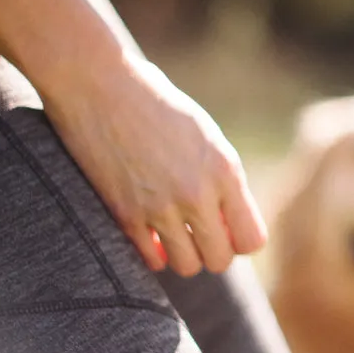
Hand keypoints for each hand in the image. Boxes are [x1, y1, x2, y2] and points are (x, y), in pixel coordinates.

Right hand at [41, 55, 266, 275]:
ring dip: (184, 254)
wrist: (101, 86)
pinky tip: (151, 234)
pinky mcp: (124, 214)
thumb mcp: (205, 135)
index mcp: (224, 169)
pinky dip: (154, 253)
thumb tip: (230, 221)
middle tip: (200, 231)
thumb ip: (222, 178)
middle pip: (220, 259)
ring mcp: (159, 208)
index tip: (227, 226)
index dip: (242, 238)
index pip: (251, 238)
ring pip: (187, 266)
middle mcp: (197, 194)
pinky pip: (150, 260)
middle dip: (213, 250)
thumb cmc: (157, 103)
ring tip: (176, 233)